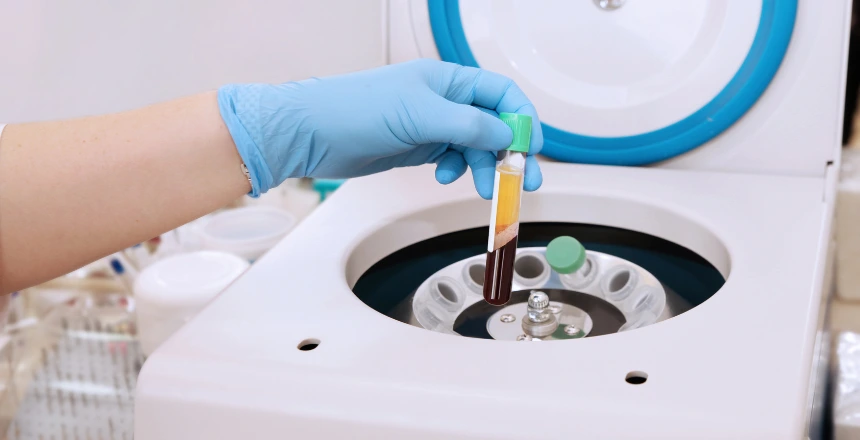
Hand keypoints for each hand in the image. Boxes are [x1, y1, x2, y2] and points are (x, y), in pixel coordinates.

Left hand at [217, 59, 542, 198]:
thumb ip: (468, 125)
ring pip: (474, 146)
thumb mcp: (420, 115)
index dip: (522, 120)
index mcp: (448, 80)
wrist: (311, 134)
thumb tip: (506, 134)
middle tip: (524, 182)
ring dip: (485, 167)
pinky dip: (456, 169)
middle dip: (510, 152)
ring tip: (487, 189)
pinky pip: (452, 158)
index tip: (531, 149)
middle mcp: (443, 100)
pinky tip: (445, 176)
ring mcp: (430, 124)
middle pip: (492, 124)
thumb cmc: (356, 110)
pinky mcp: (417, 147)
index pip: (501, 94)